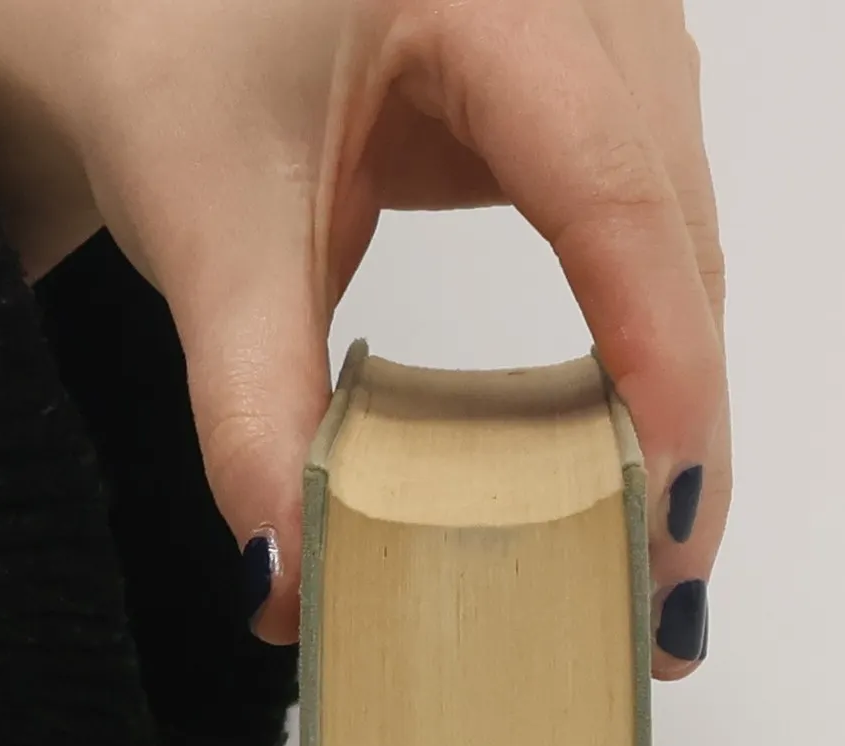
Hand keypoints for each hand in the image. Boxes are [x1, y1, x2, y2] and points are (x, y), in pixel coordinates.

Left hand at [0, 0, 728, 674]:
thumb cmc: (162, 52)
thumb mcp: (203, 218)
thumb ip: (251, 402)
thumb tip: (285, 583)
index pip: (612, 193)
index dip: (658, 361)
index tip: (666, 513)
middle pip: (673, 229)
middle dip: (682, 419)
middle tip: (665, 591)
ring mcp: (601, 32)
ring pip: (682, 235)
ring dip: (677, 393)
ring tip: (656, 544)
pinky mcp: (589, 85)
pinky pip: (651, 228)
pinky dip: (647, 345)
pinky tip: (627, 448)